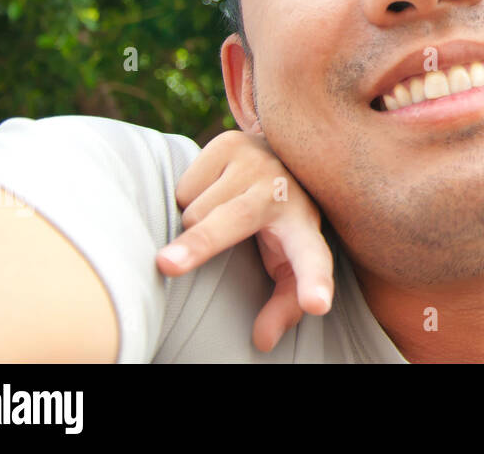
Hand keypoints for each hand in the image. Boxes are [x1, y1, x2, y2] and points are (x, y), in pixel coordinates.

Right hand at [155, 129, 333, 351]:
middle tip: (167, 266)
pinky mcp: (228, 142)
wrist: (280, 156)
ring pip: (195, 211)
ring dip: (195, 223)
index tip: (316, 305)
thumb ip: (283, 306)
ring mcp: (256, 161)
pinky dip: (188, 198)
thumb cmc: (280, 225)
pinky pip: (184, 187)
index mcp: (303, 228)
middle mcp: (282, 190)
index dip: (313, 283)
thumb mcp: (288, 265)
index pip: (312, 259)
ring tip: (221, 212)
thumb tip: (263, 341)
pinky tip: (214, 190)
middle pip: (234, 223)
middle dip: (202, 244)